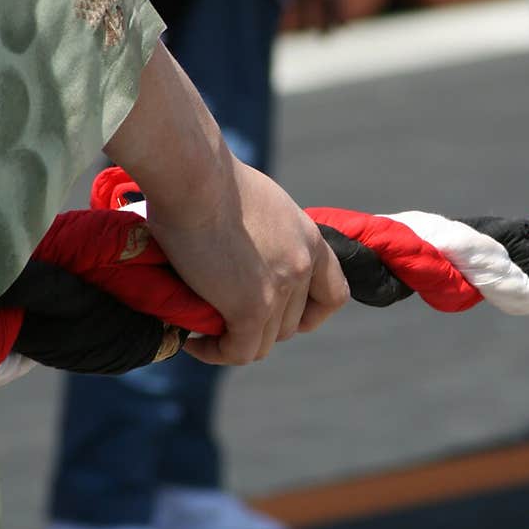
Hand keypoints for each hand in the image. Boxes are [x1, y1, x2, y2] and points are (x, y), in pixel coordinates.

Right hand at [147, 159, 349, 366]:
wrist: (194, 176)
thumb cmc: (209, 177)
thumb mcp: (257, 203)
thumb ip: (266, 233)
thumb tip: (241, 249)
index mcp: (309, 240)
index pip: (334, 294)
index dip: (311, 313)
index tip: (282, 313)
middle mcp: (302, 266)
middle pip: (292, 324)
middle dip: (262, 328)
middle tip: (226, 319)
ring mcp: (280, 289)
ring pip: (264, 343)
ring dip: (234, 342)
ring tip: (205, 331)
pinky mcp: (251, 308)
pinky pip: (238, 351)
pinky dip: (215, 352)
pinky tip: (195, 341)